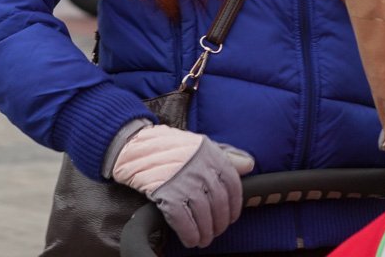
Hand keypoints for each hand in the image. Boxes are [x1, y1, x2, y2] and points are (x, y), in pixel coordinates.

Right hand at [111, 124, 254, 247]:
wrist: (136, 146)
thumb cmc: (170, 146)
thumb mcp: (202, 144)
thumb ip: (227, 154)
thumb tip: (249, 164)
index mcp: (212, 155)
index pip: (233, 185)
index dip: (234, 205)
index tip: (231, 218)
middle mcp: (201, 169)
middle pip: (219, 203)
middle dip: (219, 222)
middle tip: (216, 232)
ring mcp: (185, 182)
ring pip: (203, 214)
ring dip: (205, 232)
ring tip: (203, 239)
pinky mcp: (167, 194)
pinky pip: (183, 220)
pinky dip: (189, 233)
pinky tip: (190, 239)